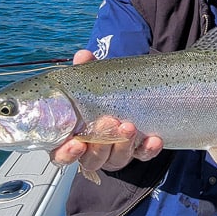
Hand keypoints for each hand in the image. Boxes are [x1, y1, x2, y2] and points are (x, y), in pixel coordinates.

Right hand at [49, 49, 163, 171]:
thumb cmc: (100, 94)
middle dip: (102, 143)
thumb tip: (83, 56)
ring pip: (117, 159)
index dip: (67, 153)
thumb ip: (86, 70)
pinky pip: (142, 155)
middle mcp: (93, 150)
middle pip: (93, 158)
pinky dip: (148, 149)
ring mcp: (115, 153)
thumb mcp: (93, 81)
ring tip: (130, 126)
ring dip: (124, 144)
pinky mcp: (136, 152)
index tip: (77, 144)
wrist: (128, 95)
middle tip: (109, 121)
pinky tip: (154, 139)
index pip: (62, 154)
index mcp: (73, 136)